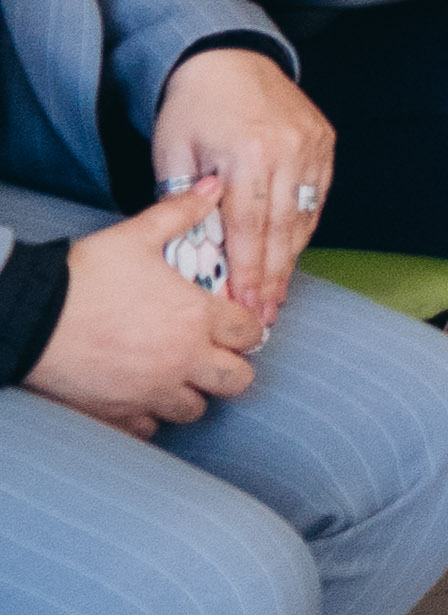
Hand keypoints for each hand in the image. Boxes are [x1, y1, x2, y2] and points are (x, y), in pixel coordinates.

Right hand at [27, 182, 256, 433]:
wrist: (29, 315)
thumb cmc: (85, 274)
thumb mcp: (136, 235)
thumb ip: (180, 213)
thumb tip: (212, 187)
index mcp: (196, 318)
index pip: (252, 333)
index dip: (247, 327)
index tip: (232, 323)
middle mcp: (182, 360)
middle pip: (237, 381)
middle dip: (231, 368)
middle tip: (212, 354)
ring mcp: (150, 393)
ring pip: (194, 409)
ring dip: (191, 393)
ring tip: (174, 373)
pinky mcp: (118, 415)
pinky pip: (150, 427)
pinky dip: (149, 415)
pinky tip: (139, 393)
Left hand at [147, 49, 331, 332]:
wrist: (229, 59)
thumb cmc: (194, 107)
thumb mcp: (173, 153)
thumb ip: (184, 203)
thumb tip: (197, 252)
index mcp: (248, 152)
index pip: (249, 227)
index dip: (248, 272)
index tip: (244, 306)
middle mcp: (288, 149)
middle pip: (282, 228)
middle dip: (272, 276)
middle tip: (264, 315)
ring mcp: (312, 145)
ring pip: (305, 216)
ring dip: (290, 258)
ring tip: (277, 294)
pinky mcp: (325, 143)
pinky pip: (317, 197)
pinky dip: (303, 228)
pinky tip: (290, 253)